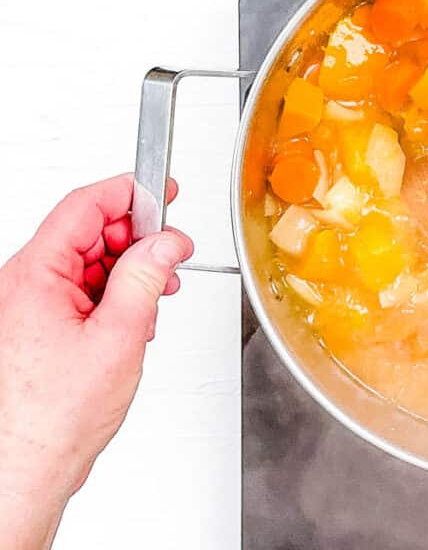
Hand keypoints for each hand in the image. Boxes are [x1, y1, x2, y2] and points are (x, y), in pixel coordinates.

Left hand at [0, 174, 192, 549]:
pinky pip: (78, 291)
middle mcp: (22, 284)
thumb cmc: (52, 417)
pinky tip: (134, 317)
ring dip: (127, 271)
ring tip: (155, 294)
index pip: (84, 206)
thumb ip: (145, 277)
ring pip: (86, 263)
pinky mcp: (36, 326)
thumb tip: (165, 242)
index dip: (130, 193)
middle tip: (171, 254)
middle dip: (136, 239)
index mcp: (34, 275)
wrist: (24, 469)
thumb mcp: (119, 335)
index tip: (163, 192)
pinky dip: (112, 295)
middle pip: (87, 232)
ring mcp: (27, 306)